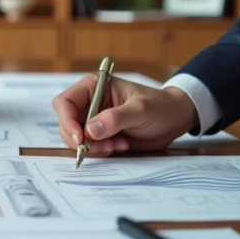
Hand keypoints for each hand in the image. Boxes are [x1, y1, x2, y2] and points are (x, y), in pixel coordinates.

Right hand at [52, 75, 198, 156]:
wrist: (174, 120)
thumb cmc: (160, 106)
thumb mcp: (140, 110)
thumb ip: (115, 119)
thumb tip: (90, 130)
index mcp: (94, 87)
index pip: (65, 102)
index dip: (67, 120)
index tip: (80, 137)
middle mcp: (89, 103)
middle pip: (66, 124)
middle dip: (82, 139)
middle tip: (107, 146)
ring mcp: (93, 120)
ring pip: (76, 139)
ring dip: (94, 147)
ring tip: (119, 144)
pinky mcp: (100, 136)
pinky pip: (89, 147)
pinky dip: (101, 151)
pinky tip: (121, 146)